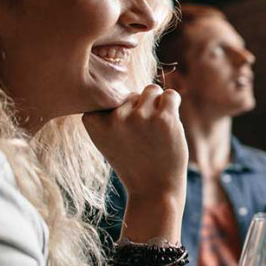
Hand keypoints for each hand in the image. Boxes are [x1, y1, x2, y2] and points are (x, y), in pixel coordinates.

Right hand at [83, 84, 187, 202]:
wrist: (154, 190)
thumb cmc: (133, 161)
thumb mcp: (108, 137)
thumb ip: (109, 110)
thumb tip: (120, 75)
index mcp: (93, 120)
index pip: (110, 95)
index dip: (122, 112)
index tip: (124, 135)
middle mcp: (114, 117)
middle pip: (133, 93)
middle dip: (141, 110)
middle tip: (143, 139)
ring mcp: (139, 117)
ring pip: (151, 90)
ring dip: (157, 106)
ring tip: (155, 132)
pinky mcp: (164, 118)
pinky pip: (171, 94)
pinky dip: (173, 105)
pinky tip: (169, 125)